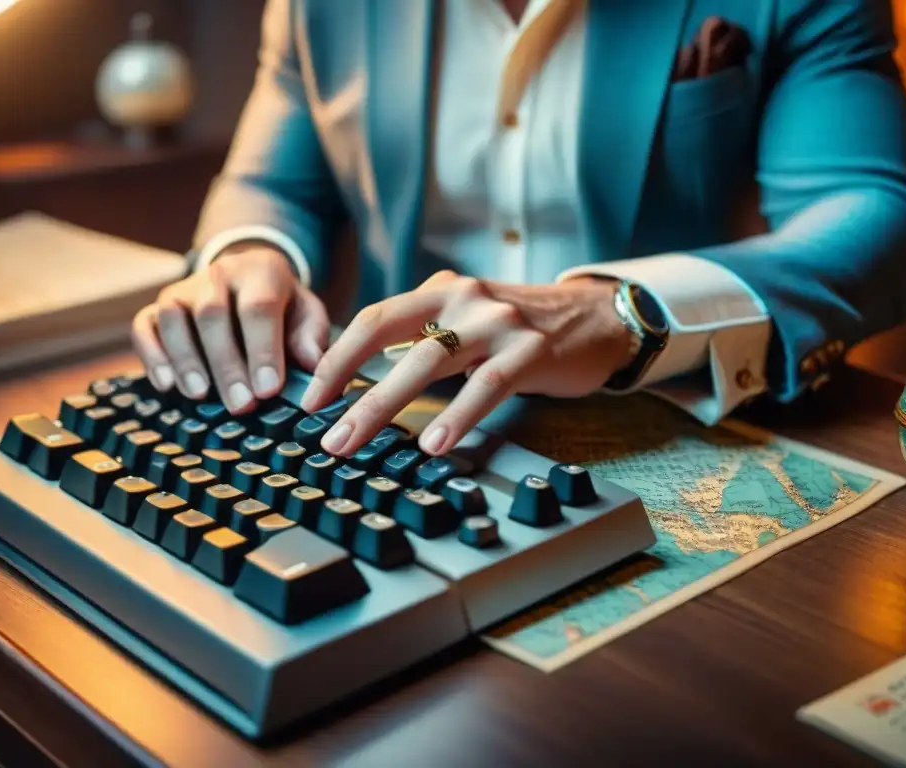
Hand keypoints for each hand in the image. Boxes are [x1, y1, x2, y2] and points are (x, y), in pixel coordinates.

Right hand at [131, 243, 329, 412]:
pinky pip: (144, 326)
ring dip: (185, 359)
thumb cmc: (284, 309)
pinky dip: (152, 356)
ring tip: (200, 395)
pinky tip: (166, 386)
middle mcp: (218, 275)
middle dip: (226, 364)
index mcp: (262, 272)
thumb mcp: (307, 315)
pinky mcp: (157, 308)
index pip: (259, 308)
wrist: (248, 280)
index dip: (263, 350)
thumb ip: (310, 338)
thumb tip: (312, 365)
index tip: (269, 390)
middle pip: (213, 314)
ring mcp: (183, 290)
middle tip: (241, 405)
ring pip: (173, 317)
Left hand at [301, 271, 633, 456]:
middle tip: (325, 437)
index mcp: (439, 293)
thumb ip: (423, 341)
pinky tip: (436, 444)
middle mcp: (463, 298)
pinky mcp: (531, 348)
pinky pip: (487, 385)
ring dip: (386, 405)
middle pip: (390, 341)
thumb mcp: (465, 322)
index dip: (337, 360)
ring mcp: (498, 321)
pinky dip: (458, 416)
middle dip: (351, 393)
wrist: (594, 317)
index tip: (311, 400)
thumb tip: (365, 388)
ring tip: (359, 443)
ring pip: (430, 363)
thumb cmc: (519, 330)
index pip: (374, 321)